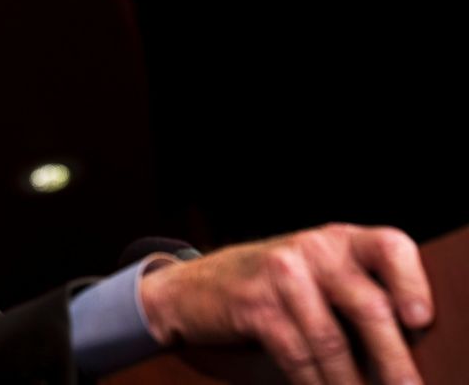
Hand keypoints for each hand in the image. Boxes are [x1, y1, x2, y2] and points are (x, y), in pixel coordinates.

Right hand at [140, 223, 433, 384]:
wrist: (190, 288)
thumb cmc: (264, 284)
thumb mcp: (310, 271)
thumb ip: (352, 289)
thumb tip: (403, 342)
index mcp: (335, 238)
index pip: (390, 246)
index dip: (411, 282)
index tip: (419, 320)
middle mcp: (311, 249)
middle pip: (368, 305)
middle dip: (392, 358)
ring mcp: (280, 275)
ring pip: (332, 341)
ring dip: (350, 383)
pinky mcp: (255, 305)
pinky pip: (297, 355)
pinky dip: (315, 383)